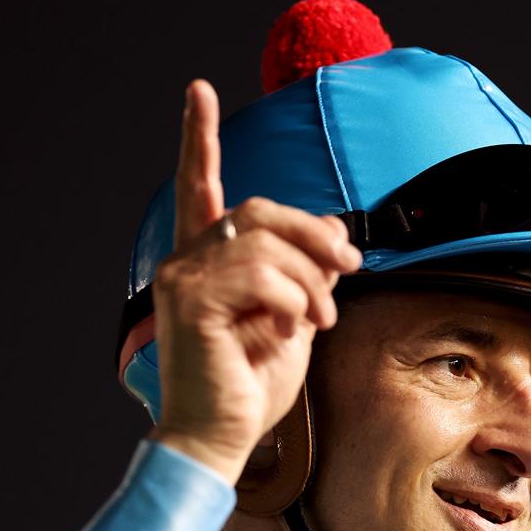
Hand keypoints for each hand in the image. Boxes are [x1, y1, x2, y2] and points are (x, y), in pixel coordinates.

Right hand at [146, 80, 361, 483]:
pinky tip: (294, 329)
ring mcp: (181, 278)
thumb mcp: (295, 316)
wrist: (220, 438)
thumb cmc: (251, 384)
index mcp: (204, 261)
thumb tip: (330, 226)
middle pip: (257, 210)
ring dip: (310, 279)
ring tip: (321, 319)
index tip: (198, 92)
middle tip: (349, 266)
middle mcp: (185, 261)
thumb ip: (306, 271)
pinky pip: (259, 274)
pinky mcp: (189, 301)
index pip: (201, 187)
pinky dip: (292, 299)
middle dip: (313, 234)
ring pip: (264, 242)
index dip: (199, 138)